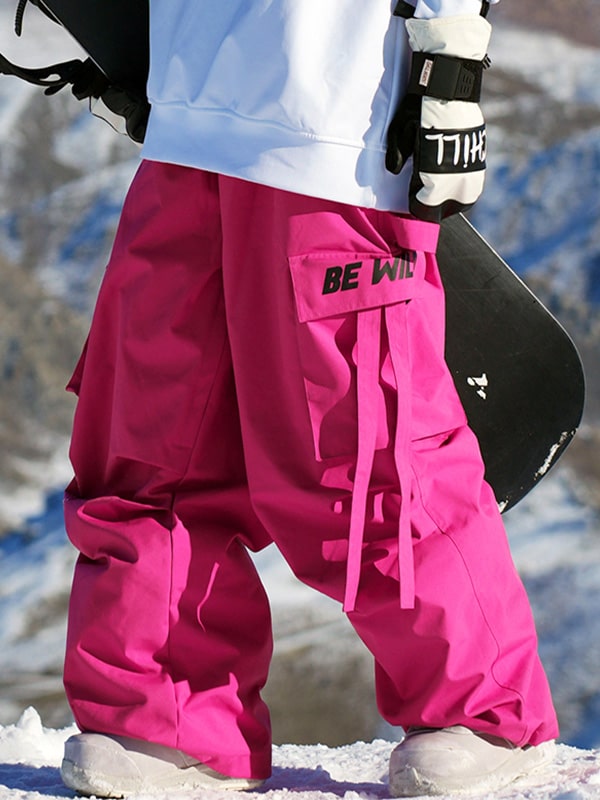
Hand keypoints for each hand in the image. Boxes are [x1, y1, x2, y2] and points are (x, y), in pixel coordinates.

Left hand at [386, 14, 491, 221]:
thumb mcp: (400, 132)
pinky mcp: (480, 155)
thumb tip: (393, 171)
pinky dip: (463, 182)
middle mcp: (458, 180)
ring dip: (453, 197)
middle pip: (449, 207)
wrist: (448, 85)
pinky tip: (452, 173)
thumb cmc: (419, 110)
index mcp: (437, 179)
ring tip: (439, 187)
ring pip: (466, 197)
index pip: (428, 208)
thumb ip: (396, 154)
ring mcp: (473, 168)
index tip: (412, 198)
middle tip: (424, 195)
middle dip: (436, 205)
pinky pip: (475, 180)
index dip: (417, 206)